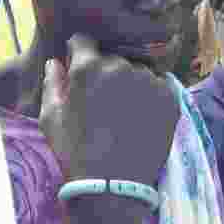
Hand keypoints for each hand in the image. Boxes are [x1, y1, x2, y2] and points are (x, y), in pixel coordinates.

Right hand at [40, 34, 178, 192]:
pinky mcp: (171, 96)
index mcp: (89, 67)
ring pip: (138, 71)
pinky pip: (159, 86)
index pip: (84, 41)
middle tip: (104, 97)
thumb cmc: (74, 150)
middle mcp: (123, 66)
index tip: (80, 65)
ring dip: (131, 82)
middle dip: (107, 70)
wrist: (114, 183)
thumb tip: (55, 62)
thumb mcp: (51, 117)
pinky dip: (152, 95)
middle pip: (113, 58)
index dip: (80, 53)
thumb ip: (53, 83)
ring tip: (124, 110)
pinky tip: (142, 116)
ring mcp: (150, 80)